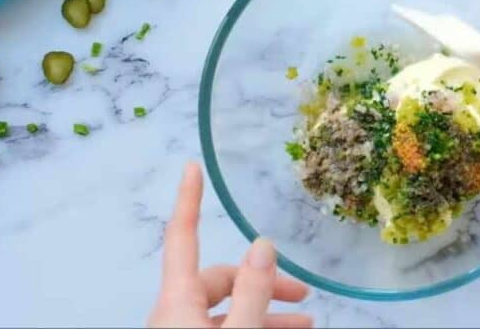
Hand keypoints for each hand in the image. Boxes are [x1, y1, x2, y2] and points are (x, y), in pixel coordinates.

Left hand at [148, 163, 312, 327]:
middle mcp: (174, 313)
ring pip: (226, 308)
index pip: (182, 236)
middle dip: (264, 280)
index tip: (191, 167)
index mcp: (177, 300)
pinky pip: (223, 327)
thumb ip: (252, 292)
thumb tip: (263, 245)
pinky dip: (254, 324)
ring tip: (306, 322)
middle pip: (220, 278)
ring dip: (266, 310)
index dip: (189, 199)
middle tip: (301, 293)